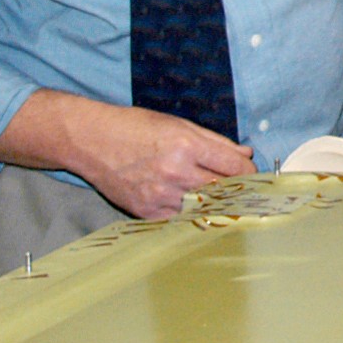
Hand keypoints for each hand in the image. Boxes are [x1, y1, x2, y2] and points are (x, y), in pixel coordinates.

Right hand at [58, 102, 255, 218]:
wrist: (91, 141)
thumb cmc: (134, 127)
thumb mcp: (177, 124)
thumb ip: (215, 141)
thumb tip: (245, 154)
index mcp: (187, 145)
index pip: (235, 168)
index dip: (249, 173)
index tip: (251, 174)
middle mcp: (175, 172)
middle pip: (224, 191)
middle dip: (237, 190)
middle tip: (241, 189)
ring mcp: (160, 195)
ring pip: (204, 208)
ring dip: (214, 203)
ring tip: (216, 196)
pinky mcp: (147, 212)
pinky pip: (180, 218)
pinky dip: (189, 212)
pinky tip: (188, 202)